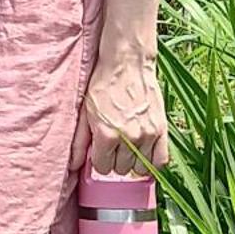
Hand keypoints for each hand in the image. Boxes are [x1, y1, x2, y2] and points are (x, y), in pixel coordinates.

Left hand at [72, 52, 168, 176]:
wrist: (127, 64)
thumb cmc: (103, 85)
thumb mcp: (84, 111)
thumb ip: (79, 141)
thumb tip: (72, 166)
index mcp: (107, 134)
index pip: (103, 167)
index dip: (99, 160)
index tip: (100, 150)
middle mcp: (129, 138)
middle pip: (121, 169)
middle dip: (114, 159)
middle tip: (112, 145)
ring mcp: (148, 135)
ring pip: (140, 168)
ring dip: (132, 161)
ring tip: (127, 147)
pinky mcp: (162, 130)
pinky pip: (161, 161)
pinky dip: (152, 160)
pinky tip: (143, 151)